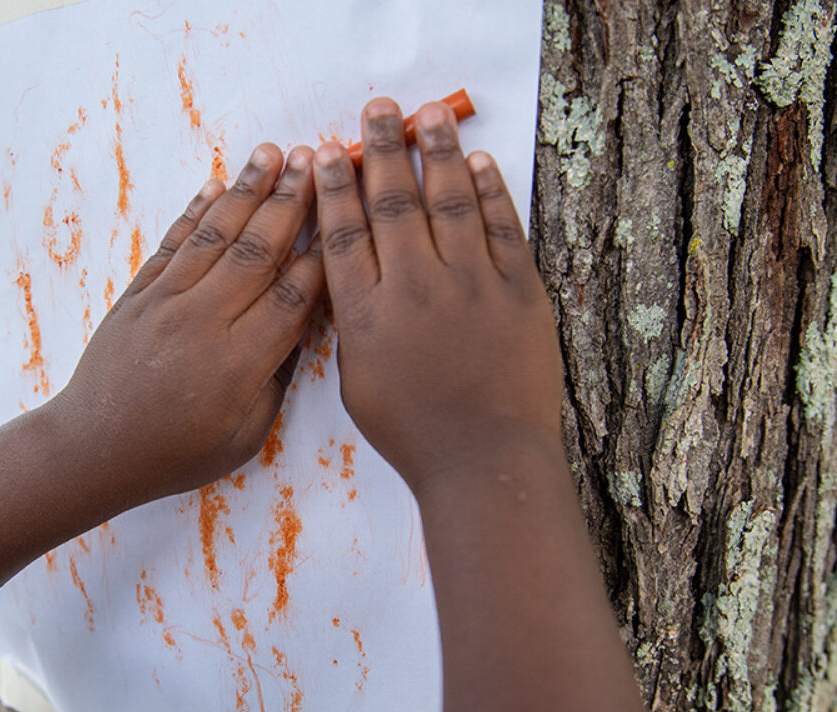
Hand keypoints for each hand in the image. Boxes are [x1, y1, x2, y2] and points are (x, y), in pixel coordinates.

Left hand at [42, 143, 325, 508]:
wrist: (95, 449)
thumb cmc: (175, 454)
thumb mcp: (243, 437)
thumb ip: (275, 381)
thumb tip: (301, 330)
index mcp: (239, 362)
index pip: (294, 293)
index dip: (324, 254)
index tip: (347, 216)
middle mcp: (203, 321)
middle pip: (258, 249)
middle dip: (291, 201)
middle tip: (315, 159)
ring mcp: (166, 302)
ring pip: (215, 234)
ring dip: (247, 190)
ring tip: (272, 153)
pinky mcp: (138, 295)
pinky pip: (173, 243)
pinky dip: (195, 211)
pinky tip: (216, 185)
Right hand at [314, 98, 564, 497]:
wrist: (484, 460)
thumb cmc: (415, 434)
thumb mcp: (357, 384)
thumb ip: (352, 326)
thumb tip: (349, 281)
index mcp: (370, 315)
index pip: (347, 234)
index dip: (337, 188)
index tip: (330, 152)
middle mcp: (418, 288)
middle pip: (395, 202)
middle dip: (383, 150)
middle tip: (378, 111)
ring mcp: (473, 285)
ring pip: (452, 201)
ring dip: (439, 151)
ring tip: (431, 114)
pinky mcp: (520, 291)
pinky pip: (504, 227)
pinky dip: (491, 190)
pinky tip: (479, 162)